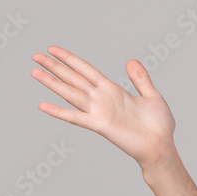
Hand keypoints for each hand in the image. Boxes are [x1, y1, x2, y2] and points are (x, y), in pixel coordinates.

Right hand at [30, 46, 176, 169]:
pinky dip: (59, 112)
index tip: (54, 49)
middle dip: (54, 67)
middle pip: (73, 79)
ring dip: (52, 83)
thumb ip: (140, 79)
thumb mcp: (152, 95)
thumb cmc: (159, 125)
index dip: (70, 59)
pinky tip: (43, 105)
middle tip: (35, 56)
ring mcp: (99, 112)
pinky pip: (76, 117)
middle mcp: (102, 99)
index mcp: (113, 90)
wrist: (161, 146)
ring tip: (34, 72)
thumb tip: (130, 61)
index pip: (86, 70)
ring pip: (70, 93)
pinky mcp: (100, 125)